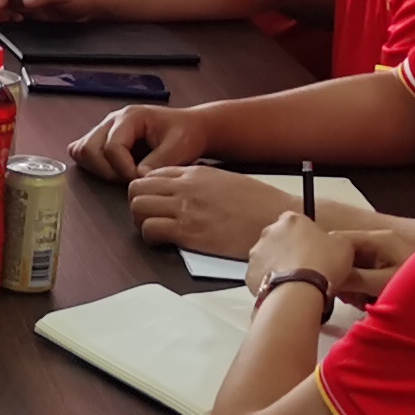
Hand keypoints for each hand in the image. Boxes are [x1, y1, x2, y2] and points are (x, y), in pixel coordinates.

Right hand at [71, 100, 211, 181]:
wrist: (190, 128)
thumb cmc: (187, 134)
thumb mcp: (180, 147)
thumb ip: (158, 162)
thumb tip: (137, 177)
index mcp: (131, 117)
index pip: (112, 147)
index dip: (124, 169)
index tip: (141, 179)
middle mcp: (112, 120)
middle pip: (89, 149)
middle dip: (108, 171)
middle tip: (130, 178)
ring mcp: (105, 128)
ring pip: (81, 150)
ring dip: (99, 169)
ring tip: (122, 174)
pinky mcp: (102, 138)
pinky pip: (81, 151)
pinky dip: (91, 164)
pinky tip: (111, 170)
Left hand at [126, 163, 295, 256]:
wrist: (277, 219)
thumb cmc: (260, 204)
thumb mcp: (228, 181)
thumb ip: (202, 183)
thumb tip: (185, 190)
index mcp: (196, 173)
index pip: (152, 173)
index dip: (148, 188)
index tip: (155, 200)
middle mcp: (186, 187)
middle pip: (137, 188)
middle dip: (138, 202)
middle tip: (148, 216)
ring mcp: (185, 209)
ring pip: (137, 207)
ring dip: (140, 220)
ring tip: (154, 229)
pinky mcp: (188, 233)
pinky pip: (150, 230)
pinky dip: (150, 237)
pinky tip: (163, 241)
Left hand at [245, 209, 361, 304]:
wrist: (300, 289)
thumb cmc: (321, 265)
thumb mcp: (343, 245)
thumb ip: (334, 239)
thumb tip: (333, 243)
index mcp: (292, 220)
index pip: (296, 221)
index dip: (305, 235)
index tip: (313, 247)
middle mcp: (270, 232)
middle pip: (279, 238)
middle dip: (289, 249)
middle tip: (305, 265)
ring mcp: (257, 252)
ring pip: (268, 257)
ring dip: (278, 265)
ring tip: (295, 281)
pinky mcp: (250, 273)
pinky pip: (260, 276)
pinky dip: (269, 282)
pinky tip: (284, 289)